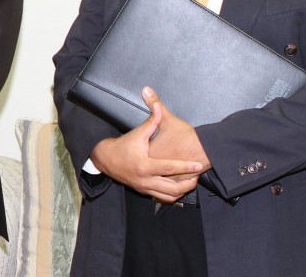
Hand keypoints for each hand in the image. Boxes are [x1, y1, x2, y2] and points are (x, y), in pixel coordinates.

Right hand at [89, 88, 201, 202]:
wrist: (106, 159)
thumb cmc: (122, 146)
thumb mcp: (137, 134)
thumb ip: (151, 122)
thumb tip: (159, 107)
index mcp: (144, 166)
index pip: (169, 168)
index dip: (186, 167)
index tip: (199, 165)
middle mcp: (145, 180)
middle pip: (173, 189)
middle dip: (188, 184)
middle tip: (198, 175)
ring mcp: (144, 188)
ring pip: (169, 197)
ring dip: (182, 191)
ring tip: (191, 181)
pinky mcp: (144, 191)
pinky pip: (162, 198)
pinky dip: (173, 194)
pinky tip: (179, 186)